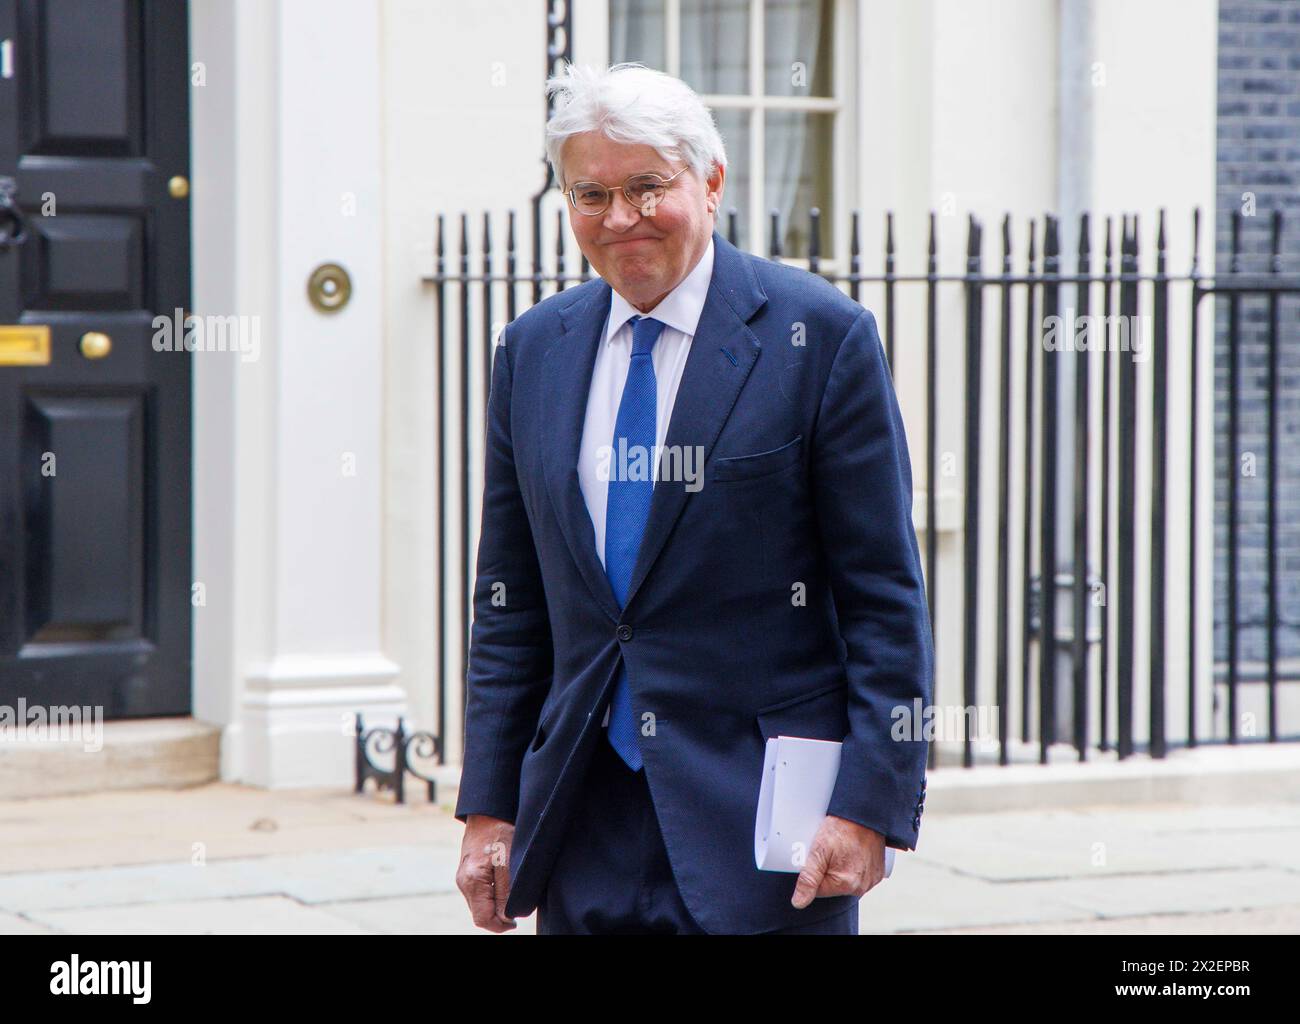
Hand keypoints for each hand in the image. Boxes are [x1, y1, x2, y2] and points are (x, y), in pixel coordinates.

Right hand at [456, 814, 516, 931]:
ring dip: (495, 907)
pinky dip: (491, 897)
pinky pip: (478, 894)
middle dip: (498, 917)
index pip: (482, 919)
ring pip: (479, 905)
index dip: (500, 926)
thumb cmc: (500, 831)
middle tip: (517, 911)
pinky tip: (503, 888)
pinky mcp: (467, 872)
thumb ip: (506, 892)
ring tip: (512, 898)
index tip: (516, 922)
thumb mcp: (509, 862)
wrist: (487, 810)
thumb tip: (507, 918)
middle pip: (479, 914)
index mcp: (472, 881)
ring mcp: (463, 877)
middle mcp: (463, 882)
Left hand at [791, 814, 886, 908]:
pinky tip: (852, 852)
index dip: (813, 872)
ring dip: (840, 868)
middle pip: (832, 886)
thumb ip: (808, 879)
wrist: (865, 814)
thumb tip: (798, 902)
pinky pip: (859, 876)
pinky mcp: (877, 873)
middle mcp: (860, 887)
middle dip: (827, 870)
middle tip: (829, 850)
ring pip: (845, 881)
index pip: (818, 889)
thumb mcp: (818, 850)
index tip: (817, 856)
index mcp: (845, 884)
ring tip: (841, 849)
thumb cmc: (842, 828)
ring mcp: (871, 880)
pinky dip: (854, 866)